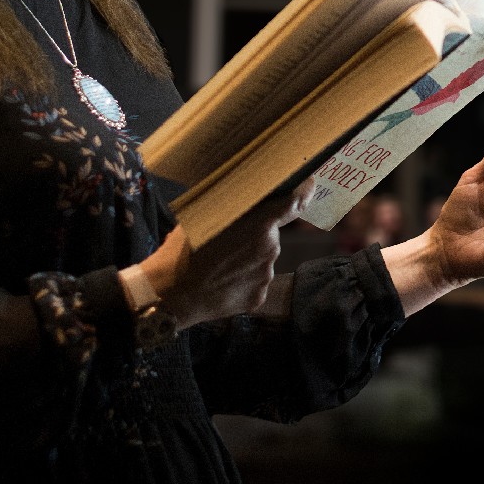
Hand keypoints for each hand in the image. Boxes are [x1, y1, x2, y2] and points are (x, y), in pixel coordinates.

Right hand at [145, 192, 298, 328]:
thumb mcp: (205, 218)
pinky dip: (242, 281)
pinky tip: (222, 282)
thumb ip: (233, 209)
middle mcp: (270, 249)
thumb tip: (242, 197)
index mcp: (259, 225)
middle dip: (253, 236)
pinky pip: (255, 283)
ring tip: (218, 266)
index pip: (293, 205)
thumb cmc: (184, 252)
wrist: (174, 295)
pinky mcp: (259, 296)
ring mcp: (266, 276)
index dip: (303, 194)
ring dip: (247, 260)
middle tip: (226, 244)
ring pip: (262, 260)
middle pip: (269, 236)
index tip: (310, 186)